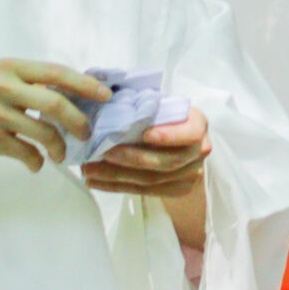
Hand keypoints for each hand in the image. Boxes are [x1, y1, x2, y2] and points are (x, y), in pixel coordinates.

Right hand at [0, 60, 107, 170]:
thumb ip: (27, 81)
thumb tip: (71, 93)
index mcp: (9, 67)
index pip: (56, 72)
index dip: (85, 84)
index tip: (106, 95)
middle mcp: (2, 87)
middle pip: (56, 104)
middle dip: (79, 121)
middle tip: (87, 132)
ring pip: (44, 132)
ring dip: (59, 147)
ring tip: (60, 153)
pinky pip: (26, 153)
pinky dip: (36, 162)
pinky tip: (36, 164)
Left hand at [82, 107, 211, 199]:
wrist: (183, 145)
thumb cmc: (165, 118)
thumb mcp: (162, 106)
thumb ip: (146, 106)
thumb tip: (111, 98)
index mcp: (197, 124)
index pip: (190, 133)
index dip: (170, 135)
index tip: (145, 134)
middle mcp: (199, 151)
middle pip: (167, 161)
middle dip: (132, 158)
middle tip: (103, 152)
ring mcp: (189, 174)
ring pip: (152, 179)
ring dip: (116, 175)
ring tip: (89, 169)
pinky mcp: (177, 190)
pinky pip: (144, 191)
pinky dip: (116, 187)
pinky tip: (95, 181)